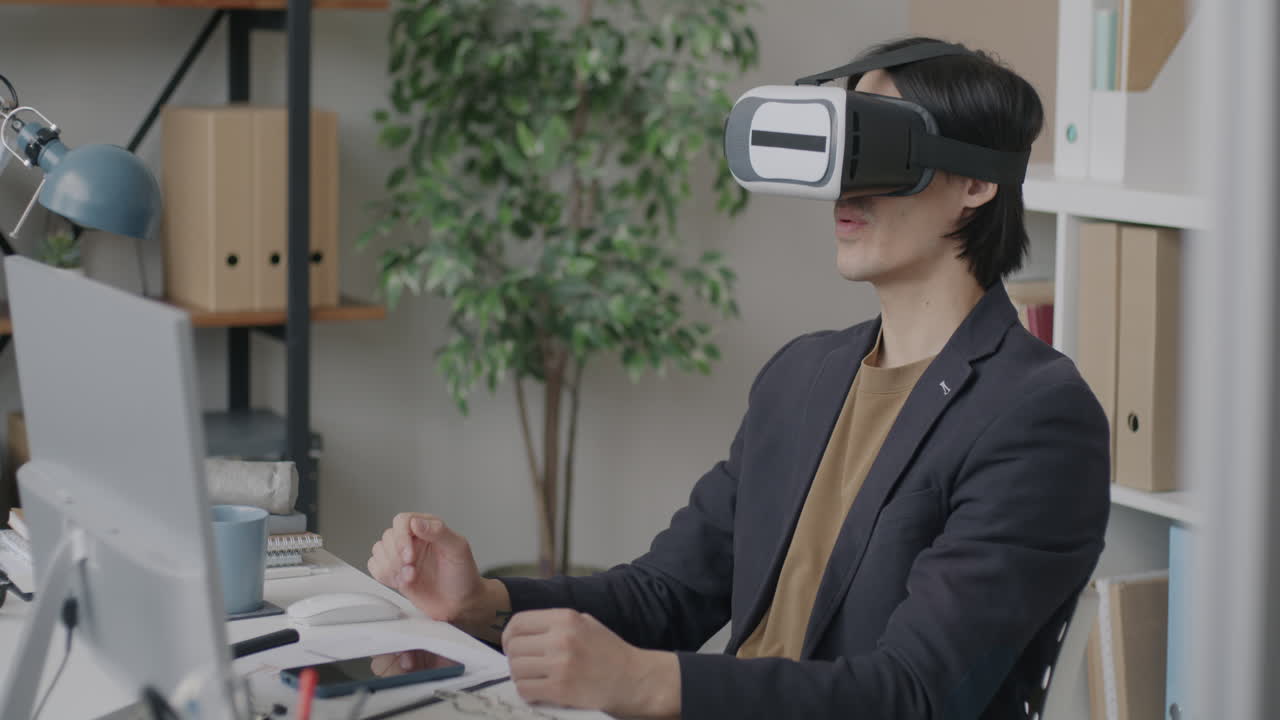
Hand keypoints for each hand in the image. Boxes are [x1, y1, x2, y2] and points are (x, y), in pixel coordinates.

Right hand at [366, 513, 489, 623]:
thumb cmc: (463, 576)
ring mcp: (402, 556)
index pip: (402, 521)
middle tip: (413, 570)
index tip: (409, 556)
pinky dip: (384, 575)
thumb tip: (416, 522)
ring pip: (378, 551)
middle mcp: (413, 539)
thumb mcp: (458, 549)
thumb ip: (438, 531)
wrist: (460, 604)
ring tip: (411, 577)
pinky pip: (375, 566)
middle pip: (388, 537)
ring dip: (392, 567)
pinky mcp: (395, 572)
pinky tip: (402, 582)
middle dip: (397, 557)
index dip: (401, 538)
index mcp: (428, 527)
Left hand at [502, 609, 680, 717]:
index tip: (513, 646)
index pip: (518, 622)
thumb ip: (557, 623)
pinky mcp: (560, 689)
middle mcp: (561, 638)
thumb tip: (525, 630)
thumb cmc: (611, 652)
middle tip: (524, 666)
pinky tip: (539, 691)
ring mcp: (560, 664)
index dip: (510, 636)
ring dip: (521, 676)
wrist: (635, 679)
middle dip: (514, 658)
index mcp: (566, 618)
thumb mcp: (586, 623)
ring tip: (534, 679)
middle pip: (514, 647)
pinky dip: (528, 692)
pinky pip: (525, 689)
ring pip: (516, 669)